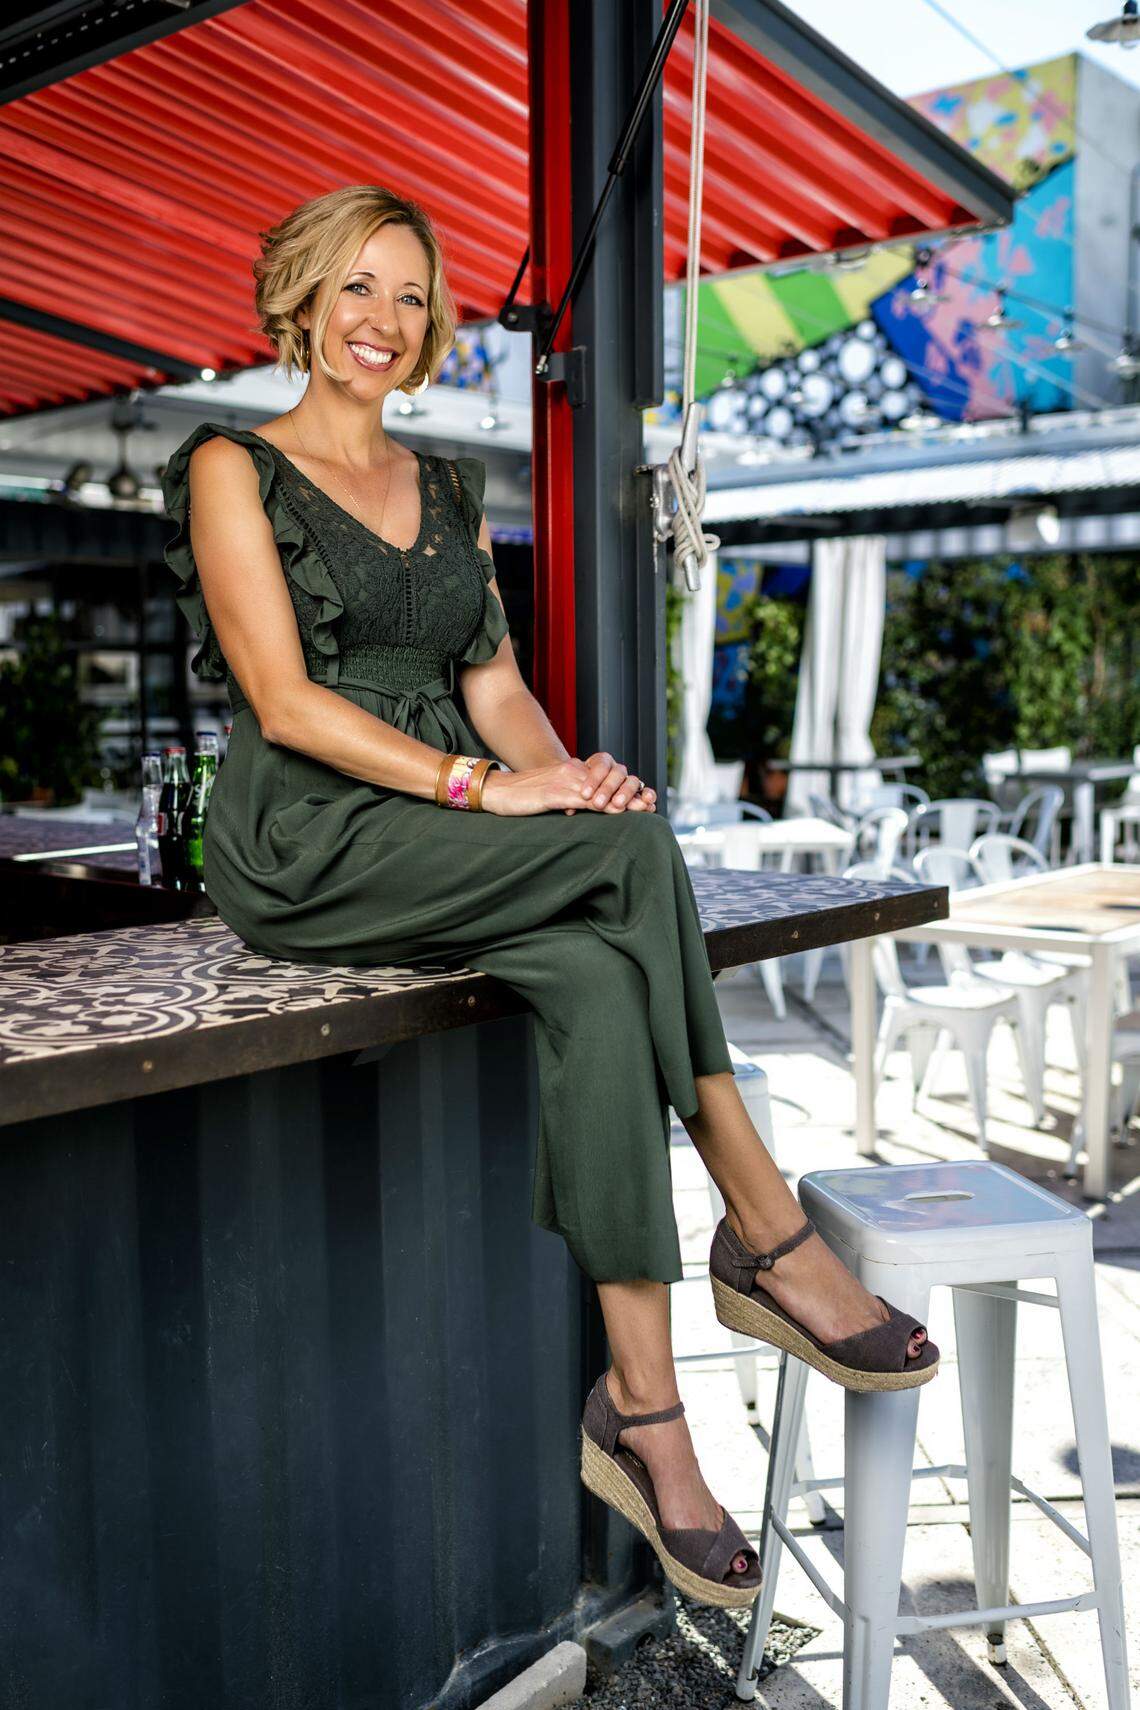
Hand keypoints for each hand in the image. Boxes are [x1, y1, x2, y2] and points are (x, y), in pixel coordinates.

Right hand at [479, 755, 656, 816]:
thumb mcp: (551, 793)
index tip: (644, 798)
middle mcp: (571, 771)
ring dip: (623, 802)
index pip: (605, 777)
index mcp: (572, 770)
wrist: (496, 790)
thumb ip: (570, 797)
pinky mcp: (553, 794)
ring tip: (643, 811)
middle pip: (609, 782)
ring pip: (600, 791)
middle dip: (631, 794)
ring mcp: (563, 782)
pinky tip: (616, 813)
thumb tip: (585, 810)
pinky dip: (601, 807)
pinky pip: (582, 800)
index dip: (626, 788)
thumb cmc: (522, 796)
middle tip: (650, 805)